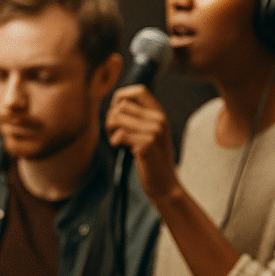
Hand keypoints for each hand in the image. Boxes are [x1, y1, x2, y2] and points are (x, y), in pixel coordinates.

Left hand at [105, 85, 178, 202]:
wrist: (165, 185)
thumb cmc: (152, 160)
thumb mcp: (151, 134)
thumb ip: (139, 117)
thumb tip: (115, 102)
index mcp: (160, 114)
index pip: (139, 90)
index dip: (122, 97)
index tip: (118, 113)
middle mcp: (159, 120)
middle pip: (122, 105)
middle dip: (111, 117)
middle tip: (114, 132)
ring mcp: (154, 132)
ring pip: (117, 117)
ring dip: (110, 129)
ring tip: (116, 140)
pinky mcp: (147, 145)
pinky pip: (120, 134)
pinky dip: (114, 142)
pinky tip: (120, 149)